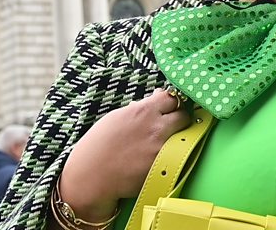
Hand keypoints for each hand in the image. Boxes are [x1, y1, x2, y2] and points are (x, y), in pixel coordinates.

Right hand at [57, 89, 191, 221]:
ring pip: (185, 136)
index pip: (171, 98)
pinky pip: (179, 155)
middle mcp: (157, 127)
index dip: (169, 103)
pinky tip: (163, 157)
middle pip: (184, 115)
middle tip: (171, 125)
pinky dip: (174, 155)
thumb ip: (139, 108)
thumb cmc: (98, 146)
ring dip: (179, 136)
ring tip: (167, 142)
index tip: (167, 108)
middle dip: (179, 119)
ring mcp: (162, 148)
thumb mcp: (116, 118)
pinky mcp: (164, 166)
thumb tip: (156, 98)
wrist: (91, 177)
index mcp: (144, 111)